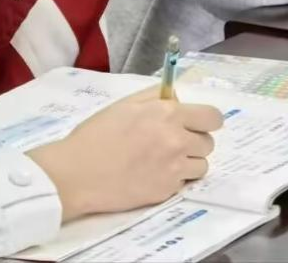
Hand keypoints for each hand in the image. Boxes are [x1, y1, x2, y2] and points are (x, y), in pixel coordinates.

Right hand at [29, 89, 222, 220]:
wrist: (74, 174)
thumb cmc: (96, 135)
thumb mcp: (126, 104)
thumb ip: (157, 97)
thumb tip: (178, 99)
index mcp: (169, 115)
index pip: (213, 117)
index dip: (208, 121)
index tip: (198, 125)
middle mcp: (177, 140)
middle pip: (208, 143)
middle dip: (195, 142)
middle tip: (173, 144)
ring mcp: (173, 168)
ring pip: (202, 165)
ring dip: (188, 163)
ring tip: (165, 162)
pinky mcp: (165, 191)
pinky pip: (183, 183)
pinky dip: (173, 180)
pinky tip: (153, 176)